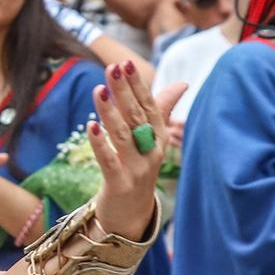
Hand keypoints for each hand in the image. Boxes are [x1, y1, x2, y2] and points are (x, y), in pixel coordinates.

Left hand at [88, 62, 181, 240]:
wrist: (132, 212)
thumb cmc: (139, 168)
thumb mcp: (152, 139)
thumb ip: (161, 110)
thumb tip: (183, 84)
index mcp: (159, 136)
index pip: (149, 106)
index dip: (137, 85)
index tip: (125, 63)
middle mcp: (151, 150)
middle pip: (136, 117)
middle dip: (124, 91)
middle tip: (112, 67)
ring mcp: (137, 168)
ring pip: (123, 136)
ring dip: (110, 112)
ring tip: (98, 89)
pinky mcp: (120, 184)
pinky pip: (110, 161)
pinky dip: (101, 143)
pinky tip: (91, 126)